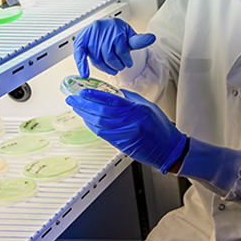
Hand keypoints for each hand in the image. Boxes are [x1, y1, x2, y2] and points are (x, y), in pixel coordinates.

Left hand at [66, 89, 186, 172]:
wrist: (168, 149)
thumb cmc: (161, 128)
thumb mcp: (149, 107)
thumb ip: (131, 99)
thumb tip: (115, 92)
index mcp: (138, 110)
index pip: (112, 100)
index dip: (95, 95)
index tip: (83, 91)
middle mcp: (130, 122)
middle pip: (101, 111)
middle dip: (84, 104)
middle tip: (72, 98)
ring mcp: (125, 134)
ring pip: (98, 123)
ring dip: (85, 115)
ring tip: (76, 107)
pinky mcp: (121, 144)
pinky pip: (102, 133)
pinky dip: (92, 125)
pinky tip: (86, 120)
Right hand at [73, 18, 155, 76]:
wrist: (107, 25)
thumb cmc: (119, 33)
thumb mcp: (130, 36)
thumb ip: (139, 40)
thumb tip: (152, 38)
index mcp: (116, 27)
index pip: (121, 50)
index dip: (126, 60)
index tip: (128, 64)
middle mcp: (101, 30)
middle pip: (109, 56)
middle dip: (116, 65)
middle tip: (120, 68)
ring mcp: (91, 35)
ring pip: (97, 58)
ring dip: (105, 68)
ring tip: (112, 70)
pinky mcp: (81, 40)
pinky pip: (79, 53)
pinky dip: (81, 64)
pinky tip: (85, 74)